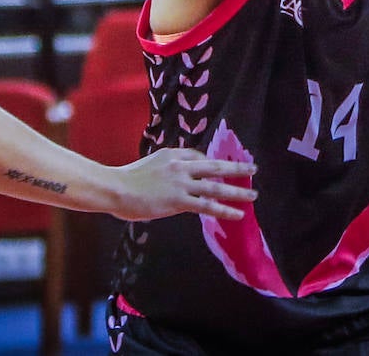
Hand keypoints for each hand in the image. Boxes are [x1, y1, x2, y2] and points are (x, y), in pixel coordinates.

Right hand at [109, 147, 257, 221]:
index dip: (211, 163)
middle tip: (253, 168)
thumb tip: (172, 178)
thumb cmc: (126, 180)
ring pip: (216, 186)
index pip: (197, 156)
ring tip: (253, 195)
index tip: (221, 167)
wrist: (116, 188)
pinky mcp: (179, 200)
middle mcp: (180, 166)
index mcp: (171, 154)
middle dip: (236, 167)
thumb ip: (164, 168)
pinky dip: (225, 210)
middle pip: (215, 165)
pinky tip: (237, 213)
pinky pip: (207, 206)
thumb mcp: (149, 165)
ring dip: (237, 191)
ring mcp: (181, 183)